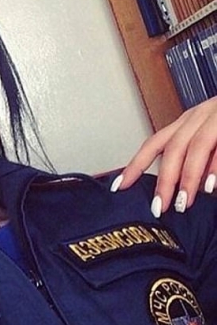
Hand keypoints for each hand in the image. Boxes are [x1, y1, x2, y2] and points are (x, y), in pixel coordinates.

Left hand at [110, 96, 216, 216]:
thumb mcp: (207, 139)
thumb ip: (191, 160)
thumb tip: (172, 189)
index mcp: (186, 123)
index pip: (153, 145)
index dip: (134, 166)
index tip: (118, 187)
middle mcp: (198, 117)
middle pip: (173, 149)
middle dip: (164, 181)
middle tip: (159, 207)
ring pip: (196, 147)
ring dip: (188, 178)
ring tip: (184, 203)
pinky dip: (215, 167)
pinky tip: (210, 187)